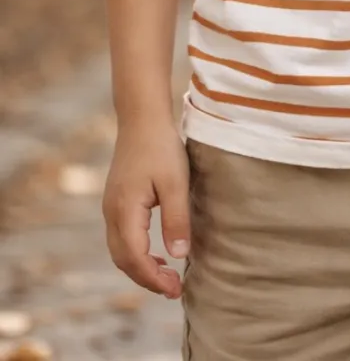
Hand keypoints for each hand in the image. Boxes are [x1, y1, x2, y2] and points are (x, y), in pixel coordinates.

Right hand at [102, 121, 190, 298]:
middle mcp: (112, 213)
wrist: (142, 118)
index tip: (176, 290)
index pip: (134, 258)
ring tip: (168, 277)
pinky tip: (157, 254)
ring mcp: (111, 207)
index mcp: (124, 211)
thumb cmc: (161, 147)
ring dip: (141, 268)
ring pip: (120, 251)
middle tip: (175, 289)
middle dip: (147, 279)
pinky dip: (137, 253)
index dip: (154, 279)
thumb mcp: (176, 183)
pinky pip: (121, 238)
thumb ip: (176, 219)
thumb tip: (178, 256)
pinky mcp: (117, 201)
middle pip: (123, 260)